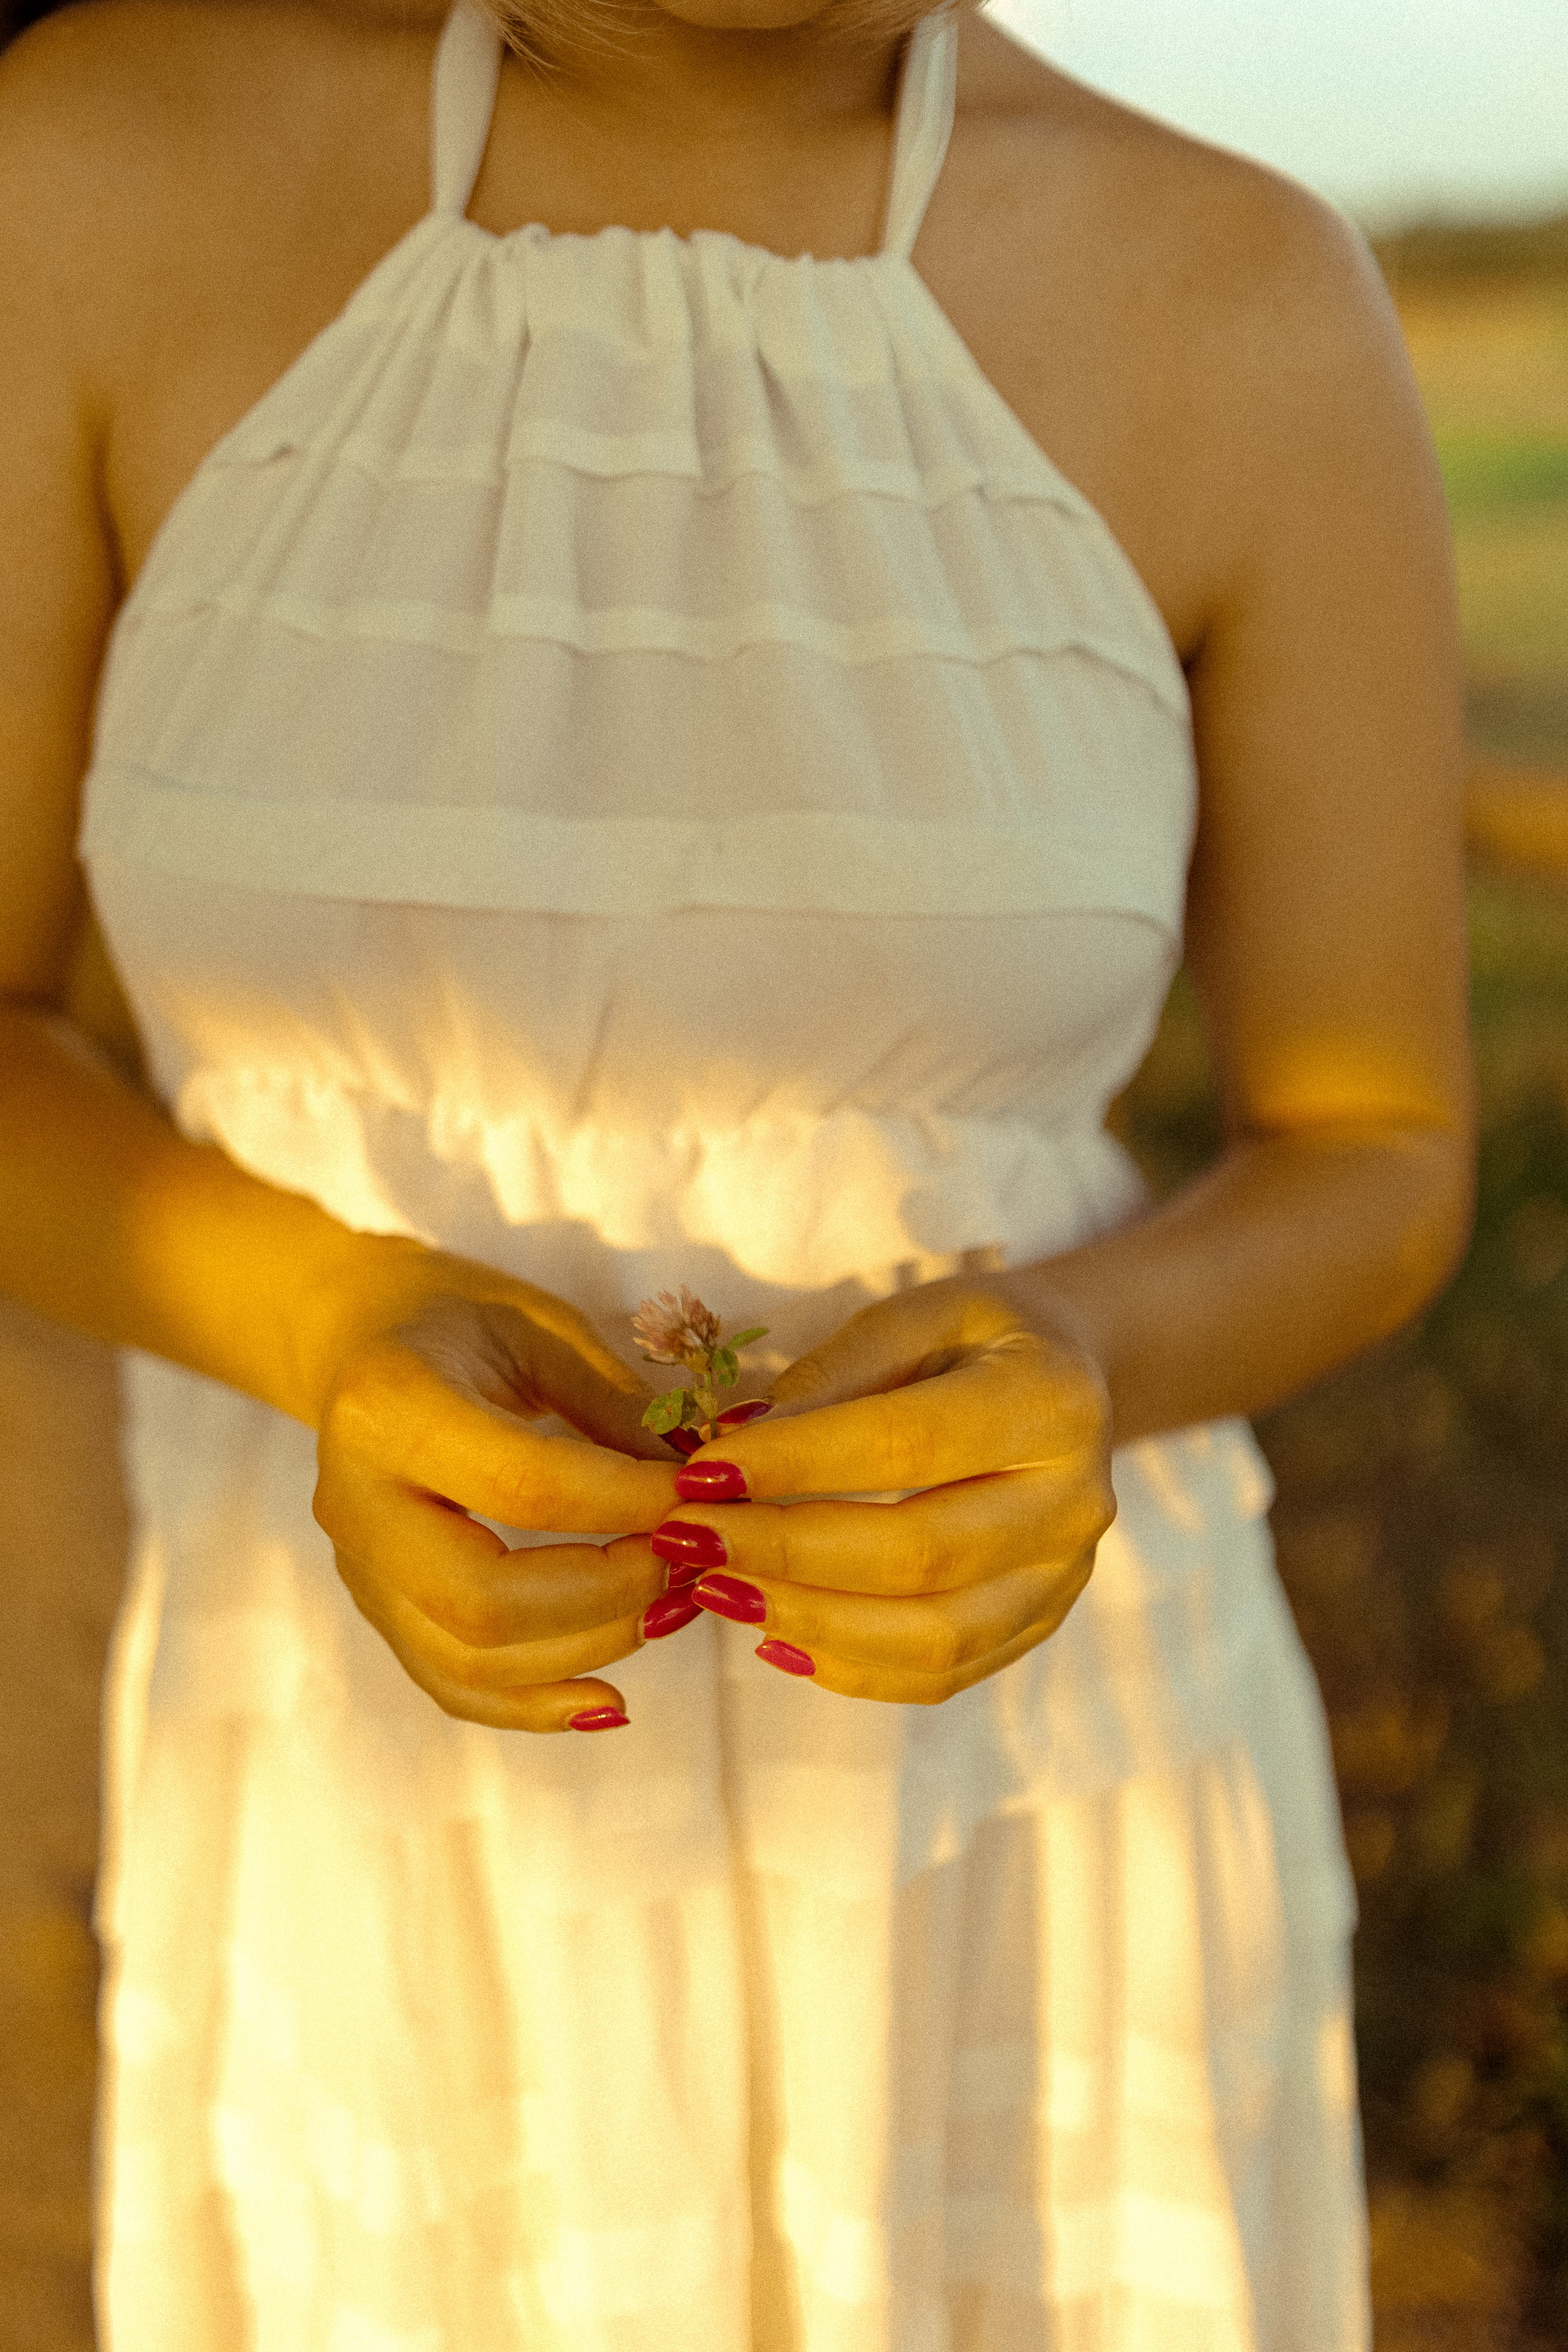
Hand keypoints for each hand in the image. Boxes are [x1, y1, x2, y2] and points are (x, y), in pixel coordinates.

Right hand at [311, 1249, 682, 1731]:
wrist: (356, 1336)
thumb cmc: (460, 1317)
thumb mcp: (543, 1328)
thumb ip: (617, 1410)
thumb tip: (708, 1486)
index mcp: (392, 1408)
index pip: (526, 1486)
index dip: (630, 1503)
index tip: (704, 1495)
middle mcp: (356, 1502)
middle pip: (483, 1600)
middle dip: (610, 1594)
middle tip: (687, 1561)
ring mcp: (358, 1568)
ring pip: (468, 1660)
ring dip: (589, 1649)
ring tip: (669, 1607)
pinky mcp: (375, 1609)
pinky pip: (451, 1686)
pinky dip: (536, 1706)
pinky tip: (608, 1699)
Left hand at [659, 1283, 1112, 1702]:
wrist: (1076, 1379)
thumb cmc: (978, 1335)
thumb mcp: (916, 1314)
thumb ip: (834, 1376)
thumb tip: (738, 1446)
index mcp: (1048, 1401)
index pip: (908, 1444)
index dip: (797, 1465)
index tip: (701, 1472)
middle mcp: (1073, 1500)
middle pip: (918, 1554)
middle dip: (785, 1553)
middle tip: (688, 1539)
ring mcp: (1064, 1576)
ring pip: (932, 1635)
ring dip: (809, 1620)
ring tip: (718, 1590)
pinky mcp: (1040, 1623)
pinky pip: (941, 1672)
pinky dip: (850, 1666)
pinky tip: (776, 1634)